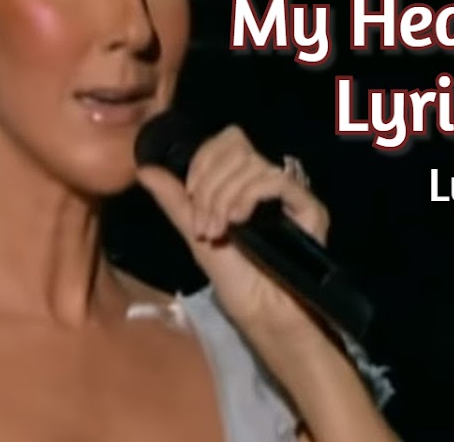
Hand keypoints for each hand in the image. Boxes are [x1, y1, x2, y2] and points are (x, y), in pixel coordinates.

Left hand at [136, 125, 329, 339]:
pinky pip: (275, 180)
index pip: (225, 142)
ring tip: (217, 232)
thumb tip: (145, 168)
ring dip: (223, 198)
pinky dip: (249, 196)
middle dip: (209, 186)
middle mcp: (268, 181)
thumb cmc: (234, 279)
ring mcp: (289, 192)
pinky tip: (238, 221)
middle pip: (236, 148)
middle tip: (204, 225)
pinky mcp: (308, 206)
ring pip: (251, 164)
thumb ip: (174, 199)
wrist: (261, 311)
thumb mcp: (195, 233)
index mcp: (243, 182)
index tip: (191, 198)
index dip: (202, 163)